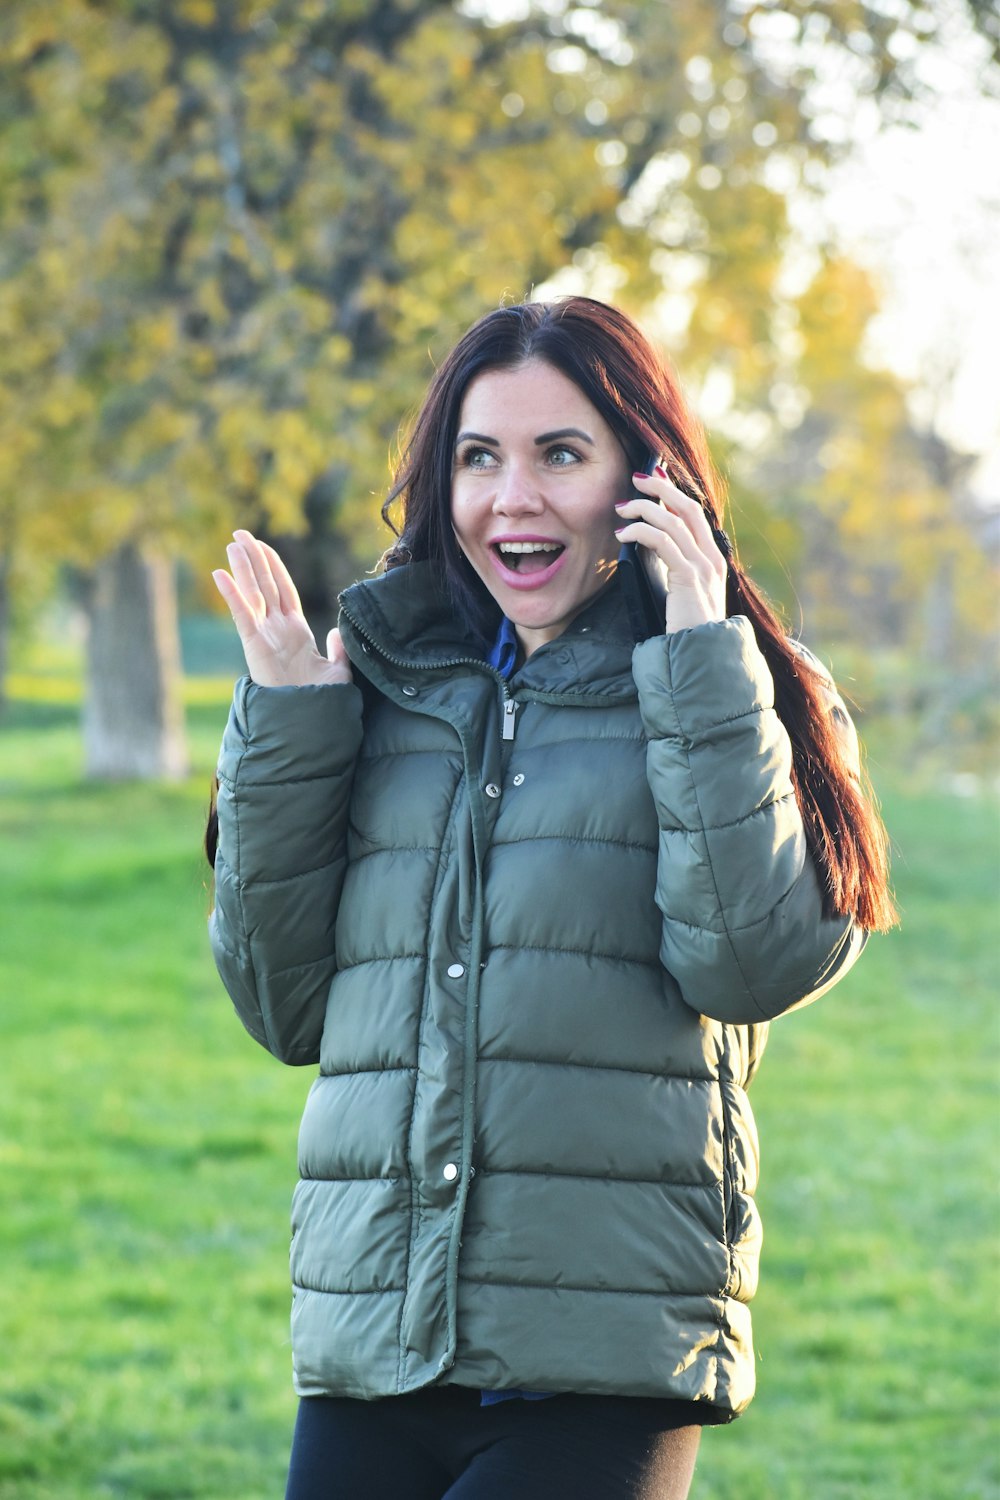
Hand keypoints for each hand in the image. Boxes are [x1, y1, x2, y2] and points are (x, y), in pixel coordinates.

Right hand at [212, 530, 353, 687]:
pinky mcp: (254, 644)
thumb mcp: (338, 672)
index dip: (274, 567)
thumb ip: (338, 650)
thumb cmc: (321, 702)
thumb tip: (336, 631)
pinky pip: (242, 614)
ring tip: (233, 542)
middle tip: (240, 533)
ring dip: (243, 567)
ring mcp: (264, 635)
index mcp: (296, 631)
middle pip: (265, 584)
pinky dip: (232, 594)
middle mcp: (277, 629)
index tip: (262, 546)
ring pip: (253, 593)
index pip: (283, 589)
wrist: (306, 723)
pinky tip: (220, 574)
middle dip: (254, 558)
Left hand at [614, 467, 727, 632]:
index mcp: (712, 560)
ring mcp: (704, 567)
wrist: (701, 658)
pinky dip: (640, 531)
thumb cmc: (685, 632)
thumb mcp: (682, 597)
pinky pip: (662, 542)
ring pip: (673, 520)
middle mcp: (712, 559)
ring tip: (621, 509)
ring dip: (644, 508)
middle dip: (661, 487)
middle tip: (637, 477)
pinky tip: (624, 534)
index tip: (656, 477)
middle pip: (688, 507)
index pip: (695, 515)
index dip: (675, 492)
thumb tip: (648, 551)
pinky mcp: (689, 577)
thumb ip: (674, 573)